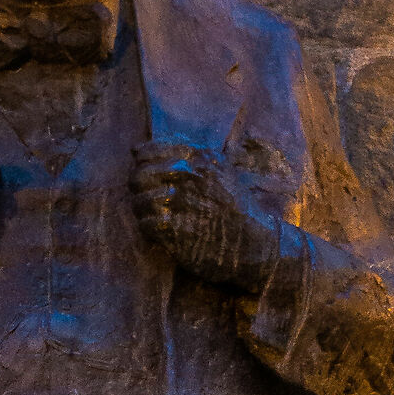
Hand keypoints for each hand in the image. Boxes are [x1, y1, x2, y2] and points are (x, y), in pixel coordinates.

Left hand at [130, 139, 279, 291]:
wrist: (257, 244)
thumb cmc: (237, 207)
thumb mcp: (221, 171)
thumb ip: (187, 158)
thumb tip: (137, 150)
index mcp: (200, 160)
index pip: (152, 152)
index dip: (142, 161)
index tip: (143, 168)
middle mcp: (191, 178)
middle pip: (141, 175)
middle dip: (137, 185)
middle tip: (144, 194)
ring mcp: (184, 205)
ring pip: (141, 200)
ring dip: (141, 208)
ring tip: (151, 213)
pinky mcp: (179, 231)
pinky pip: (148, 223)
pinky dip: (148, 226)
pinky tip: (158, 229)